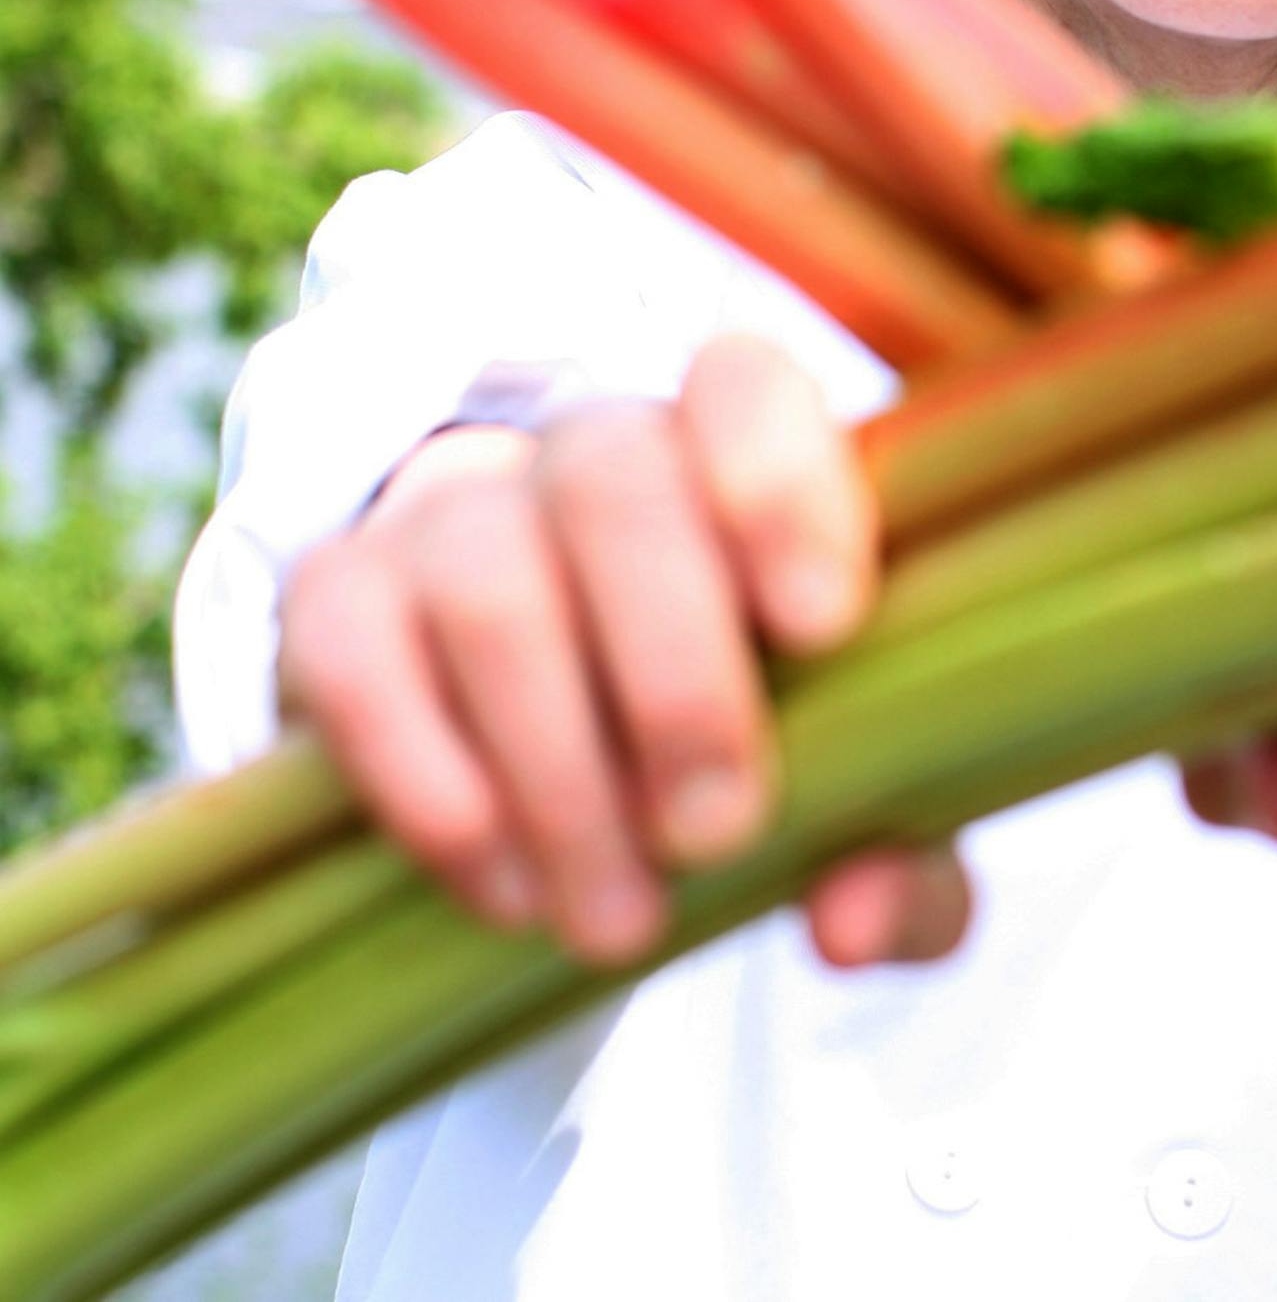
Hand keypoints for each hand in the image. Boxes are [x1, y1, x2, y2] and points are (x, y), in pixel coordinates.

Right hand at [278, 333, 970, 968]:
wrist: (567, 784)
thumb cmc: (752, 760)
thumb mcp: (859, 816)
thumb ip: (900, 859)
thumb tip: (854, 925)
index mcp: (741, 459)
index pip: (746, 389)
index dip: (778, 485)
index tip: (821, 629)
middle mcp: (596, 453)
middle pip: (617, 486)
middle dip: (676, 675)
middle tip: (715, 836)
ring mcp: (456, 513)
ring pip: (488, 582)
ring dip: (557, 769)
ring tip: (615, 918)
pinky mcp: (337, 599)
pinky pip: (349, 653)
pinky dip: (423, 776)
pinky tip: (500, 885)